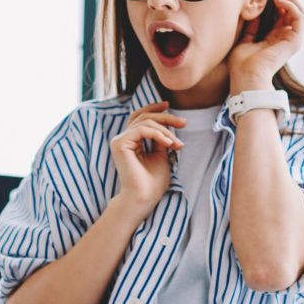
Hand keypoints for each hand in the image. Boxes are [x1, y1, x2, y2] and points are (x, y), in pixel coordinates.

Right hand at [109, 101, 186, 218]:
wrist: (144, 198)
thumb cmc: (152, 182)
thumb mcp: (161, 155)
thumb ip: (162, 139)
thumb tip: (168, 125)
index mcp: (132, 141)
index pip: (141, 118)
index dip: (153, 108)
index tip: (168, 105)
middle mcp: (123, 138)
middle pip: (144, 116)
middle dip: (166, 117)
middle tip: (183, 122)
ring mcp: (120, 140)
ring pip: (145, 122)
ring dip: (166, 130)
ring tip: (177, 144)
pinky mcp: (119, 144)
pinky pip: (142, 130)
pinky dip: (158, 134)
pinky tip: (169, 143)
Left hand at [227, 0, 303, 92]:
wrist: (246, 76)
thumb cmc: (241, 63)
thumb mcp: (245, 38)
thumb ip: (251, 26)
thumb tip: (252, 9)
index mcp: (275, 37)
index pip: (280, 12)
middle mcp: (286, 37)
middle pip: (291, 9)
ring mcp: (292, 39)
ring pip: (298, 10)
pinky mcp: (296, 40)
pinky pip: (299, 16)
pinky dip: (290, 5)